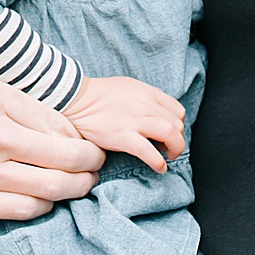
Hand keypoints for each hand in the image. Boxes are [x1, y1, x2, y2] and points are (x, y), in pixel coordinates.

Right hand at [0, 67, 104, 220]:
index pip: (59, 121)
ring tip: (77, 187)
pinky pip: (23, 211)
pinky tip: (41, 203)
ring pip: (54, 188)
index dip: (77, 135)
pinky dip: (41, 208)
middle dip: (90, 164)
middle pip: (68, 156)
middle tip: (94, 166)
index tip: (80, 140)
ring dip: (73, 190)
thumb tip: (24, 101)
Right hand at [61, 76, 184, 172]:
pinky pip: (149, 151)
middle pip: (177, 124)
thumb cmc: (100, 95)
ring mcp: (135, 121)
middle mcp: (145, 105)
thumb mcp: (129, 88)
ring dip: (175, 149)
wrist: (76, 98)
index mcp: (147, 93)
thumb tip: (157, 114)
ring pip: (171, 134)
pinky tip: (159, 167)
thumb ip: (145, 99)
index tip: (171, 134)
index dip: (178, 125)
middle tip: (169, 148)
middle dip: (178, 139)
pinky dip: (159, 162)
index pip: (177, 110)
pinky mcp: (123, 136)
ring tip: (167, 156)